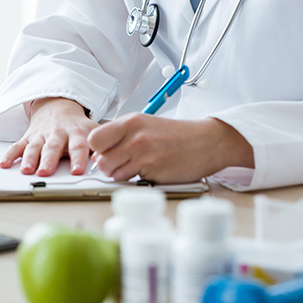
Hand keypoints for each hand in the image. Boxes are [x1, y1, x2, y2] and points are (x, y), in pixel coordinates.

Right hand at [0, 98, 97, 175]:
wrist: (59, 106)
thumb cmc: (78, 126)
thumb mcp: (92, 131)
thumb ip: (100, 146)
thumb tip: (108, 161)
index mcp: (76, 133)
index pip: (78, 147)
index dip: (78, 159)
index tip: (77, 171)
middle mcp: (58, 134)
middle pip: (53, 148)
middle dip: (49, 160)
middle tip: (45, 173)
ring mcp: (42, 135)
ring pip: (34, 148)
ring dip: (30, 159)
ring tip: (26, 171)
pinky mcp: (29, 137)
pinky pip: (18, 145)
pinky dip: (10, 154)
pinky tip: (4, 164)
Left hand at [87, 113, 253, 183]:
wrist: (207, 142)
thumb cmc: (178, 135)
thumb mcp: (147, 125)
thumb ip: (122, 135)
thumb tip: (98, 153)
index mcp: (131, 121)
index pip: (95, 138)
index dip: (98, 149)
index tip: (106, 152)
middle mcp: (135, 135)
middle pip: (101, 160)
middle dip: (109, 166)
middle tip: (124, 163)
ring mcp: (143, 153)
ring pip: (113, 173)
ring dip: (122, 174)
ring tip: (139, 166)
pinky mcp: (153, 170)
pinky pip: (131, 181)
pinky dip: (136, 179)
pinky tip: (150, 170)